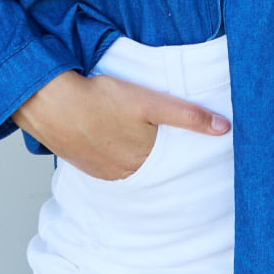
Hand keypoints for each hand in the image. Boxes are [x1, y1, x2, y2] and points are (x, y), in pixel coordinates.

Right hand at [12, 69, 230, 180]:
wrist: (48, 102)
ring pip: (129, 166)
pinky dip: (114, 154)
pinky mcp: (83, 163)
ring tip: (137, 137)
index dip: (183, 158)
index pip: (173, 167)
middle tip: (165, 142)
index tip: (193, 154)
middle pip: (152, 168)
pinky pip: (107, 164)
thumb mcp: (150, 102)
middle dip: (161, 158)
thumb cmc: (99, 99)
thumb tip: (224, 128)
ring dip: (135, 156)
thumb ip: (187, 116)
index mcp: (144, 163)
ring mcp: (102, 171)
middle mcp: (124, 173)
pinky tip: (113, 138)